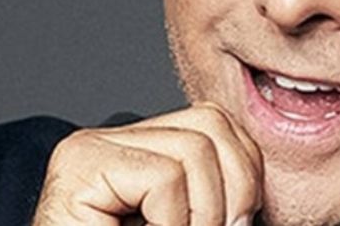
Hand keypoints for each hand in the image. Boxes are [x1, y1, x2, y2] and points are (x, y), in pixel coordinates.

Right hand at [32, 102, 262, 225]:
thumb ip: (219, 204)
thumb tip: (262, 198)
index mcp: (139, 149)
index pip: (218, 123)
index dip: (246, 172)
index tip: (239, 222)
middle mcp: (110, 138)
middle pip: (211, 125)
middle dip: (235, 189)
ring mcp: (89, 147)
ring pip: (194, 149)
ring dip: (204, 216)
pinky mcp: (78, 165)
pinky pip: (163, 177)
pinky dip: (174, 224)